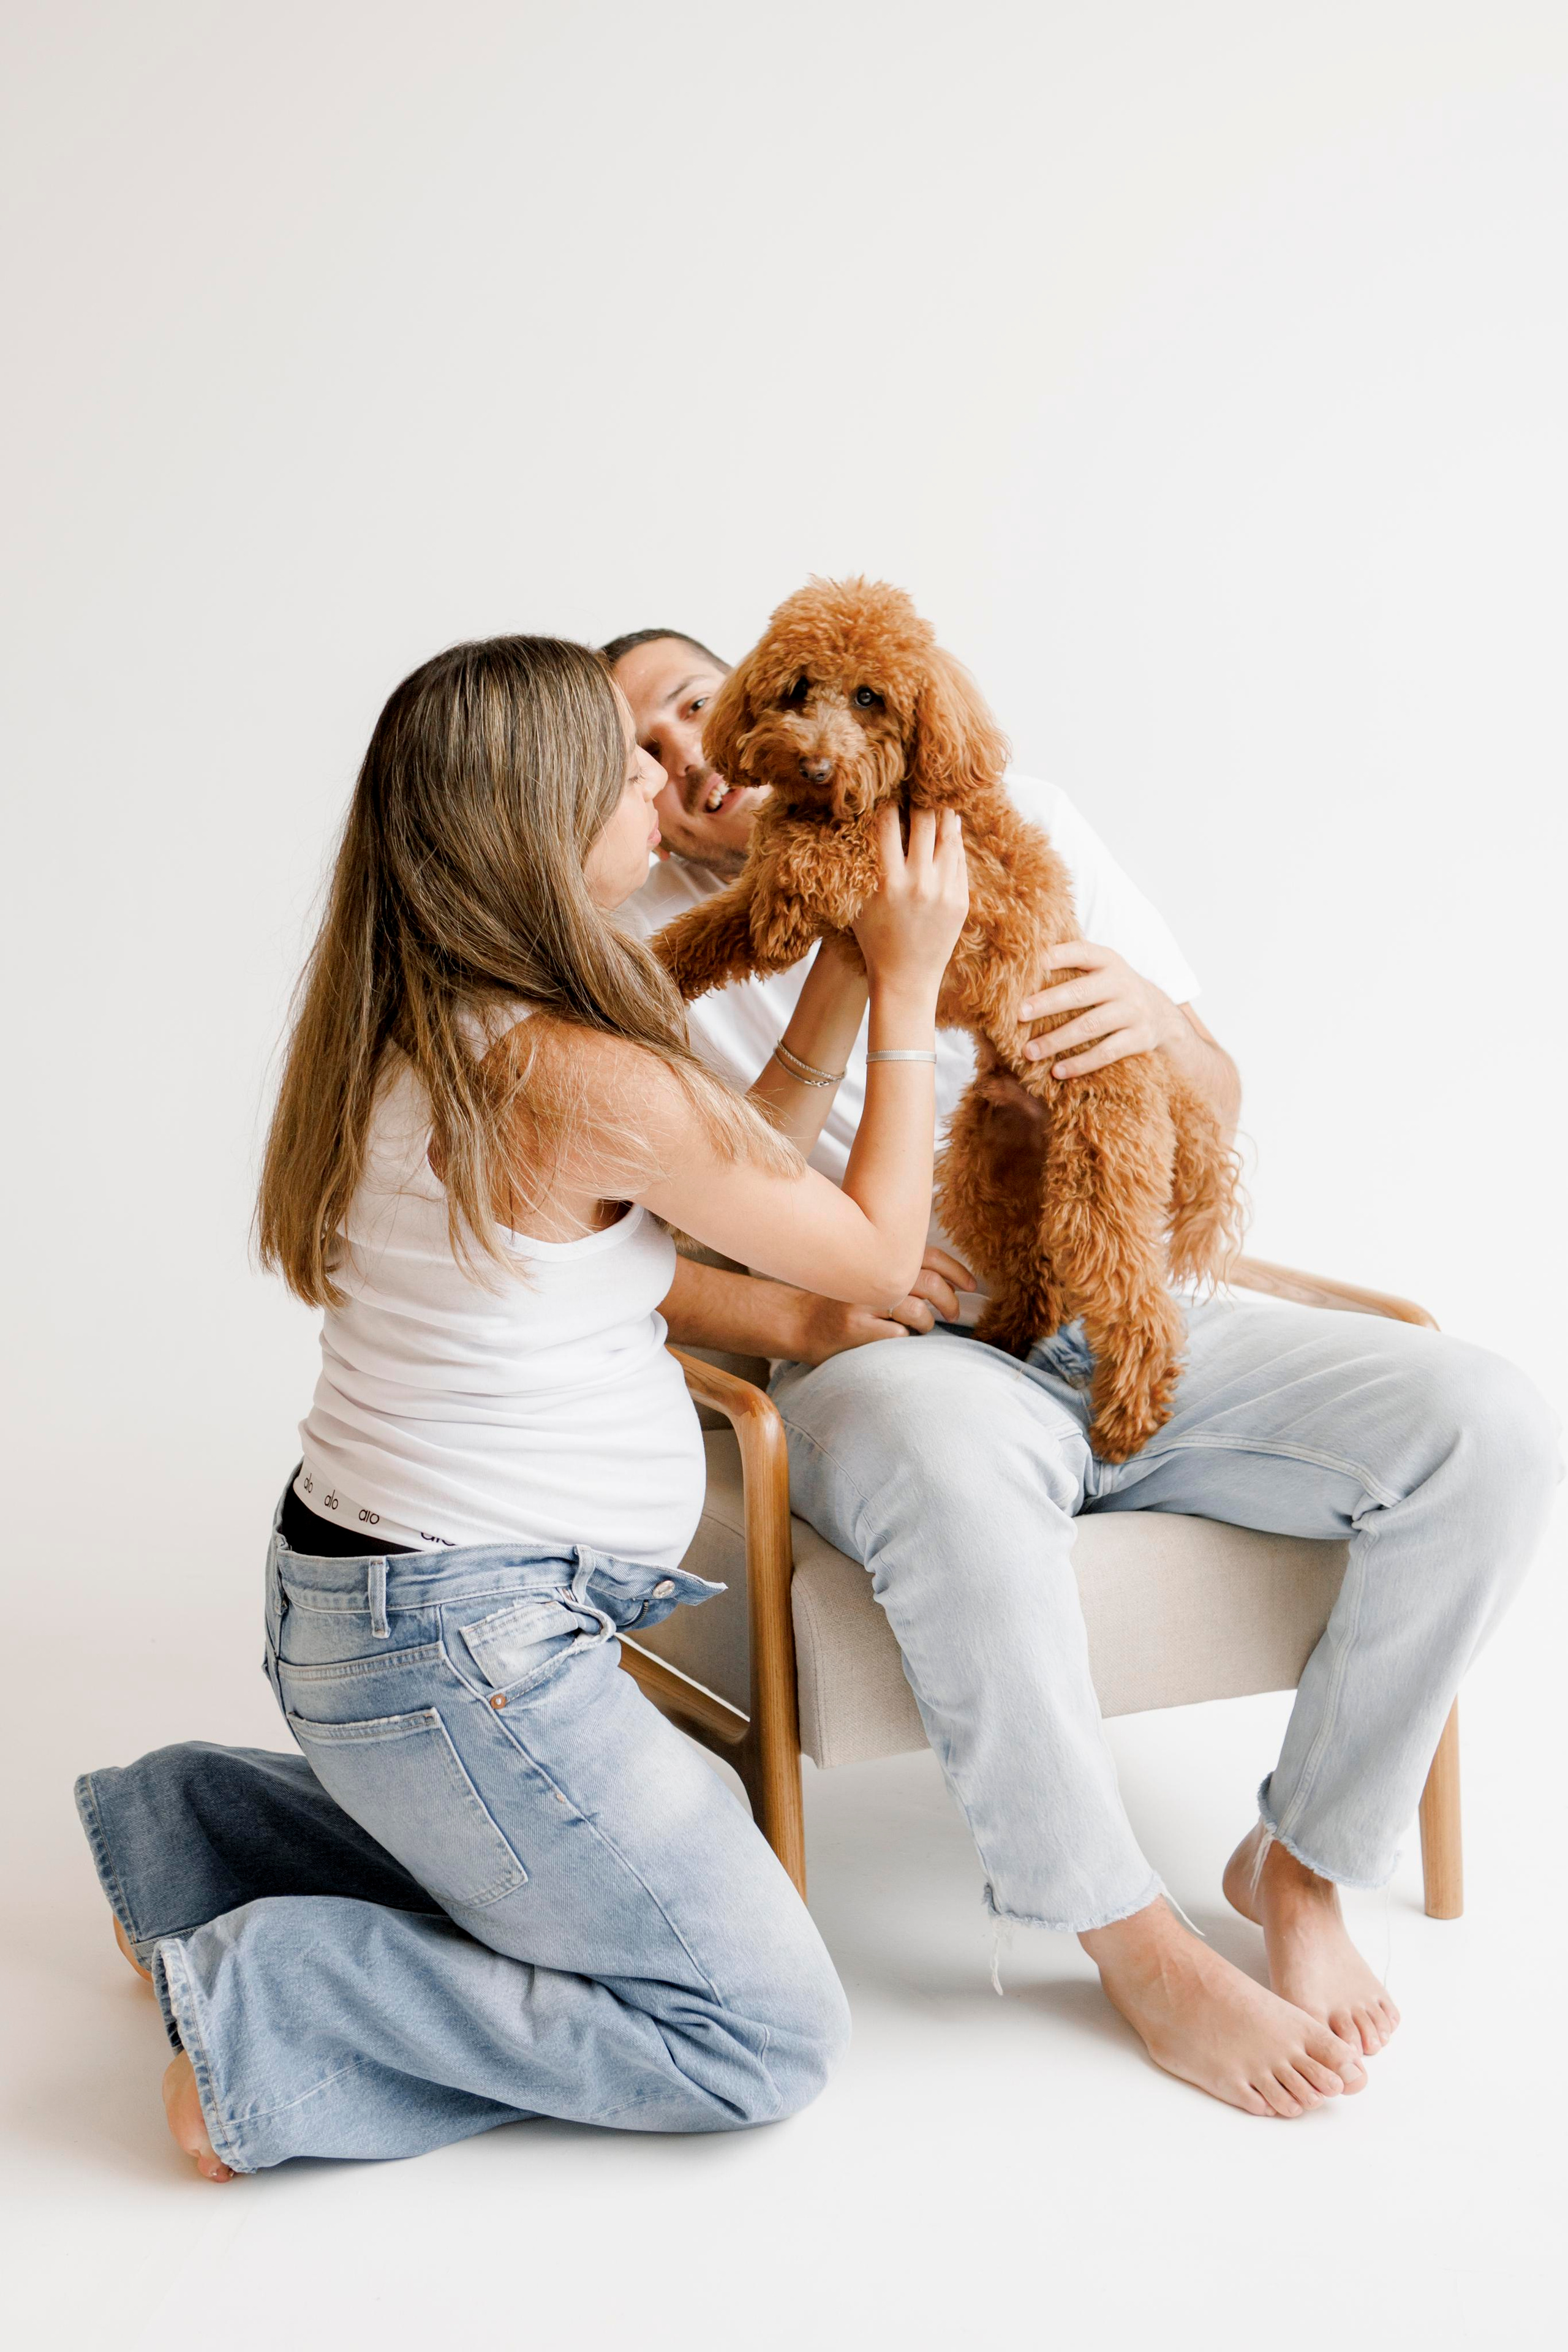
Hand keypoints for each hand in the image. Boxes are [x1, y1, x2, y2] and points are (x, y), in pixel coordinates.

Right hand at [793, 1245, 974, 1363]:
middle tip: (953, 1313)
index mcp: (876, 1256)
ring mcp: (861, 1301)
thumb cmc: (838, 1301)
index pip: (927, 1255)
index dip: (955, 1269)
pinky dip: (904, 1338)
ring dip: (927, 1322)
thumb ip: (896, 1269)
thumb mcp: (867, 1274)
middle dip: (949, 1300)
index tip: (970, 1284)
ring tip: (922, 1328)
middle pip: (928, 1282)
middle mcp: (870, 1273)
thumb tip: (945, 1280)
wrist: (797, 1322)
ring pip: (916, 1310)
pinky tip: (895, 1338)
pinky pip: (896, 1335)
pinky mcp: (854, 1327)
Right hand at [851, 804, 967, 995]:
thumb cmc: (874, 938)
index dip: (887, 802)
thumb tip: (868, 822)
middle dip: (920, 799)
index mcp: (887, 881)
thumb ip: (864, 864)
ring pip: (948, 836)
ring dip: (943, 812)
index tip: (889, 787)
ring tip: (939, 795)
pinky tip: (950, 825)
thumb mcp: (859, 901)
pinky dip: (953, 839)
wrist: (905, 978)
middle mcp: (918, 883)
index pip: (887, 824)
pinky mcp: (960, 899)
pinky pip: (958, 858)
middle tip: (919, 783)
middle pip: (923, 822)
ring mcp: (943, 891)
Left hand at [1018, 940, 1185, 1077]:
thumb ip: (1071, 964)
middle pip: (1080, 992)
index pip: (1080, 952)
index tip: (1030, 965)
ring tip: (1029, 1052)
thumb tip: (1019, 967)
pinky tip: (1057, 1071)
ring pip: (1090, 1026)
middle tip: (1018, 1015)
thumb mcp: (1100, 969)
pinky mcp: (1140, 1038)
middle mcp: (1122, 982)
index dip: (1056, 956)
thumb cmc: (1112, 990)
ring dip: (1056, 1040)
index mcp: (1107, 960)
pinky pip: (1106, 1052)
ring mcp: (1133, 1011)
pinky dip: (1080, 1063)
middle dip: (1047, 1003)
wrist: (1161, 1014)